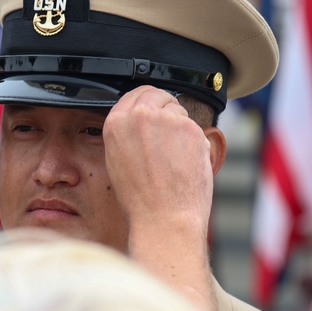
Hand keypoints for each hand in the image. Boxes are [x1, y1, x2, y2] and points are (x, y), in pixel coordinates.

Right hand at [103, 86, 212, 242]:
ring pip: (178, 111)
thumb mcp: (118, 160)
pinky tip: (185, 163)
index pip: (135, 94)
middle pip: (158, 95)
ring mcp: (167, 120)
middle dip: (165, 108)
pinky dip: (194, 142)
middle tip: (168, 134)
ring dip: (180, 127)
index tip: (155, 109)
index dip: (147, 102)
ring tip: (173, 158)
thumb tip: (143, 121)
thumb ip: (127, 133)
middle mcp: (139, 115)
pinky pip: (195, 128)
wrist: (164, 216)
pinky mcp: (190, 128)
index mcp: (116, 123)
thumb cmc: (141, 198)